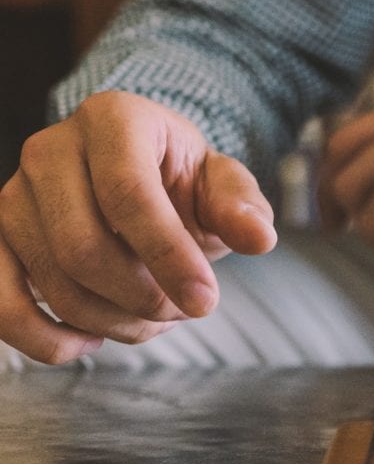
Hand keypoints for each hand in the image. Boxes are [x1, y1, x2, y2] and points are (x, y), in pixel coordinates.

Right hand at [0, 91, 276, 363]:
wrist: (135, 181)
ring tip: (158, 316)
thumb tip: (258, 238)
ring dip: (115, 321)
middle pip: (83, 247)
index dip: (168, 255)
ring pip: (53, 282)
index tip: (206, 301)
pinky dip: (46, 340)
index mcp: (112, 121)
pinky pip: (0, 303)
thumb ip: (242, 206)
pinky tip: (91, 342)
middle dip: (144, 297)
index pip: (128, 194)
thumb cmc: (182, 182)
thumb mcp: (223, 184)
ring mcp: (13, 196)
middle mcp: (49, 150)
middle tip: (185, 310)